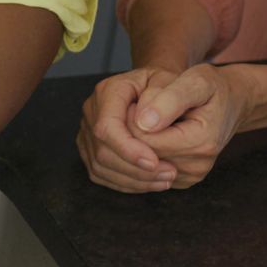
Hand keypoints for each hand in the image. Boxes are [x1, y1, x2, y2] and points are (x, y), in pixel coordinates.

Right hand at [76, 67, 179, 192]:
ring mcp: (87, 131)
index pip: (107, 126)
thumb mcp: (179, 82)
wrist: (159, 88)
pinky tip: (150, 182)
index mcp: (109, 91)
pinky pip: (101, 173)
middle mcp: (92, 111)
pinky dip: (126, 183)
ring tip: (165, 180)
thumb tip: (149, 125)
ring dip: (133, 179)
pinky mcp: (90, 148)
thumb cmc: (171, 86)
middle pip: (102, 151)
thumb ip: (168, 98)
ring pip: (100, 166)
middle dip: (135, 169)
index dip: (128, 149)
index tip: (155, 161)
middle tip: (170, 174)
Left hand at [129, 64, 251, 188]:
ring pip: (141, 165)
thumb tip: (144, 123)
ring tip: (148, 121)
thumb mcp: (196, 81)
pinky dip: (143, 154)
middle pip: (140, 155)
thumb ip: (170, 99)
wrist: (232, 103)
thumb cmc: (212, 88)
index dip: (130, 120)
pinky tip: (154, 136)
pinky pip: (147, 171)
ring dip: (136, 143)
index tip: (135, 102)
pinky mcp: (181, 180)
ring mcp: (190, 176)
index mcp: (202, 142)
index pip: (144, 139)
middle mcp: (197, 166)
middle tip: (137, 109)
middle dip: (131, 132)